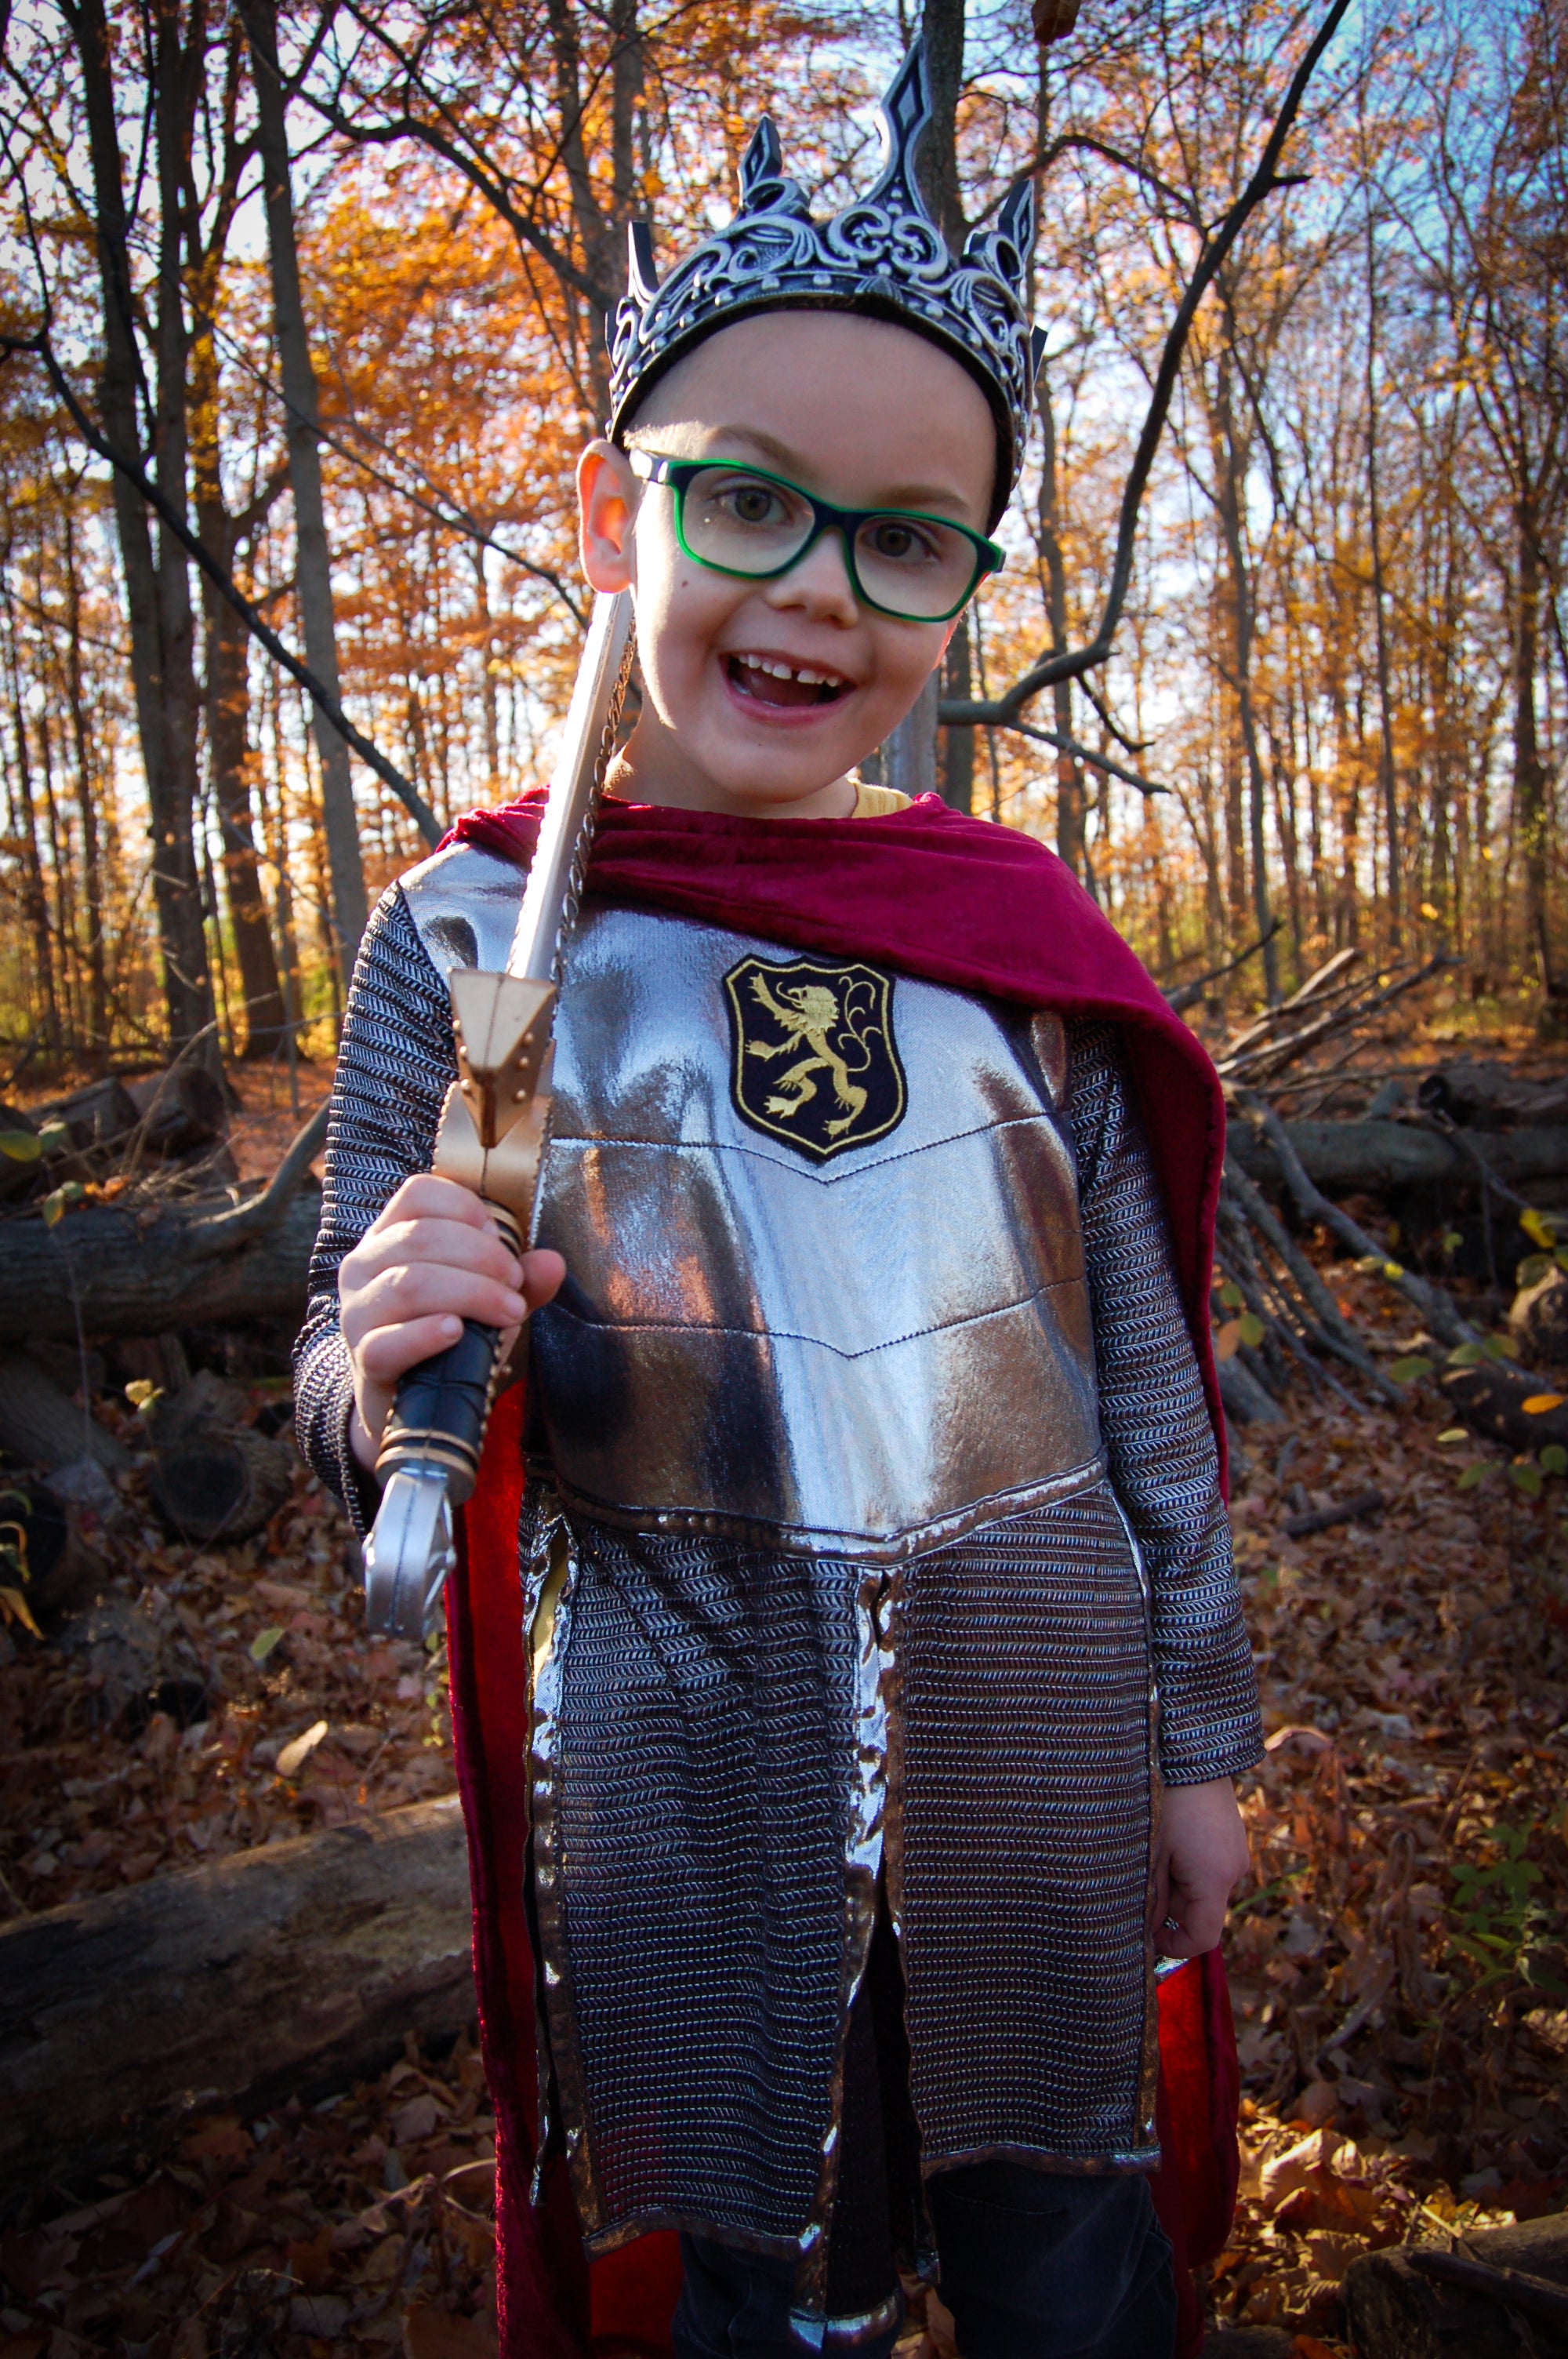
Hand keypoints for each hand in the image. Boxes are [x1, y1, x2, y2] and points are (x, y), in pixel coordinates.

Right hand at [338, 1173, 565, 1471]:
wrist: (413, 1402)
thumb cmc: (449, 1335)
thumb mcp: (487, 1298)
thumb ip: (521, 1279)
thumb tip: (552, 1263)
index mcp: (390, 1236)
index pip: (418, 1194)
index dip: (467, 1208)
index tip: (500, 1240)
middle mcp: (364, 1266)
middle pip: (420, 1236)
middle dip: (483, 1258)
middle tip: (515, 1286)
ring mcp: (358, 1312)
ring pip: (409, 1283)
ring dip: (471, 1293)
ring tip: (508, 1312)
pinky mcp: (364, 1358)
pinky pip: (388, 1341)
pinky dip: (427, 1334)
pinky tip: (457, 1333)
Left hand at [1152, 1777, 1249, 1958]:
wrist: (1190, 1747)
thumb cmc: (1164, 1799)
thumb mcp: (1151, 1852)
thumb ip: (1151, 1896)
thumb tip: (1148, 1929)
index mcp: (1215, 1879)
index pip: (1204, 1937)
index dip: (1175, 1947)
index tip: (1147, 1939)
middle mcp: (1234, 1869)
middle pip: (1199, 1910)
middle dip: (1168, 1905)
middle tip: (1137, 1878)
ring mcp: (1236, 1850)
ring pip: (1200, 1886)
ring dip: (1175, 1881)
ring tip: (1150, 1848)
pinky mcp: (1231, 1834)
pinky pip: (1207, 1864)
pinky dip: (1185, 1863)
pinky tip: (1166, 1836)